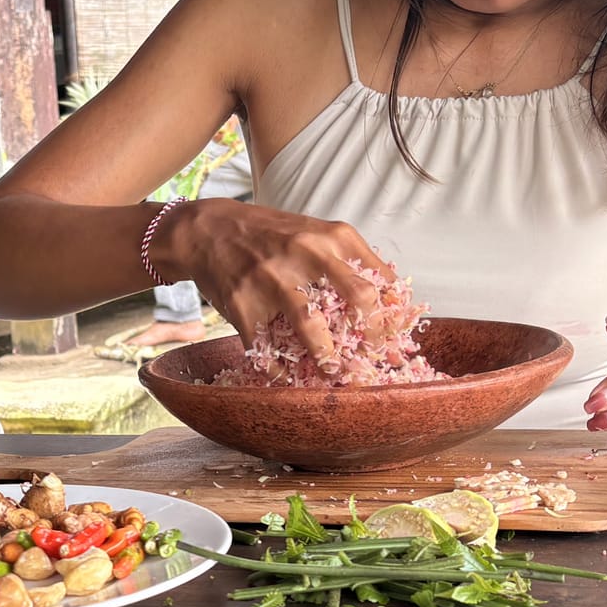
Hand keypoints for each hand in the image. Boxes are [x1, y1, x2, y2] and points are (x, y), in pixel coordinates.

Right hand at [159, 200, 396, 363]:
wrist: (210, 229)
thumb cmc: (270, 234)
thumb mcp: (315, 231)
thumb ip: (349, 258)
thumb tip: (390, 297)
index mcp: (332, 237)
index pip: (380, 279)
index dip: (393, 314)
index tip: (397, 338)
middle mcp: (306, 254)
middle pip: (359, 299)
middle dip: (373, 337)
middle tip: (372, 358)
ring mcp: (273, 280)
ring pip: (313, 329)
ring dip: (328, 359)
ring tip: (332, 372)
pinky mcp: (244, 305)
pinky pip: (268, 348)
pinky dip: (279, 369)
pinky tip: (286, 376)